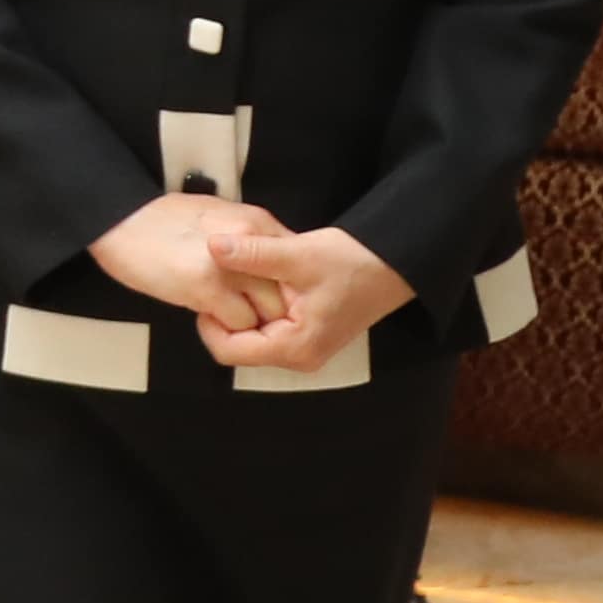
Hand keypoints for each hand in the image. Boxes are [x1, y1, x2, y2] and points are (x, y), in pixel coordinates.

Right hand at [85, 193, 284, 320]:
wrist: (118, 218)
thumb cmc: (159, 220)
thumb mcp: (215, 218)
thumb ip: (245, 242)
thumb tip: (262, 265)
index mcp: (254, 224)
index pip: (292, 266)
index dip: (282, 290)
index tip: (265, 299)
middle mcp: (250, 242)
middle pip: (287, 292)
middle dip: (271, 310)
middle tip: (244, 312)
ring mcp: (230, 265)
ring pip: (267, 312)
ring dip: (249, 321)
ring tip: (223, 314)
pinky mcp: (206, 285)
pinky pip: (238, 322)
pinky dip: (226, 326)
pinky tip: (203, 313)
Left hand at [191, 219, 411, 377]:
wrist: (396, 262)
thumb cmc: (355, 262)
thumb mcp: (299, 255)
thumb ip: (253, 254)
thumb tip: (212, 246)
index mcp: (294, 348)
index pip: (228, 351)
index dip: (208, 321)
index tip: (207, 287)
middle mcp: (298, 357)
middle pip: (238, 345)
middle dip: (225, 312)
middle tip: (219, 277)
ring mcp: (304, 348)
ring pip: (251, 334)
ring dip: (241, 306)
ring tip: (238, 274)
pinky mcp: (308, 334)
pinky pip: (268, 326)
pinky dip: (257, 305)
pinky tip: (258, 278)